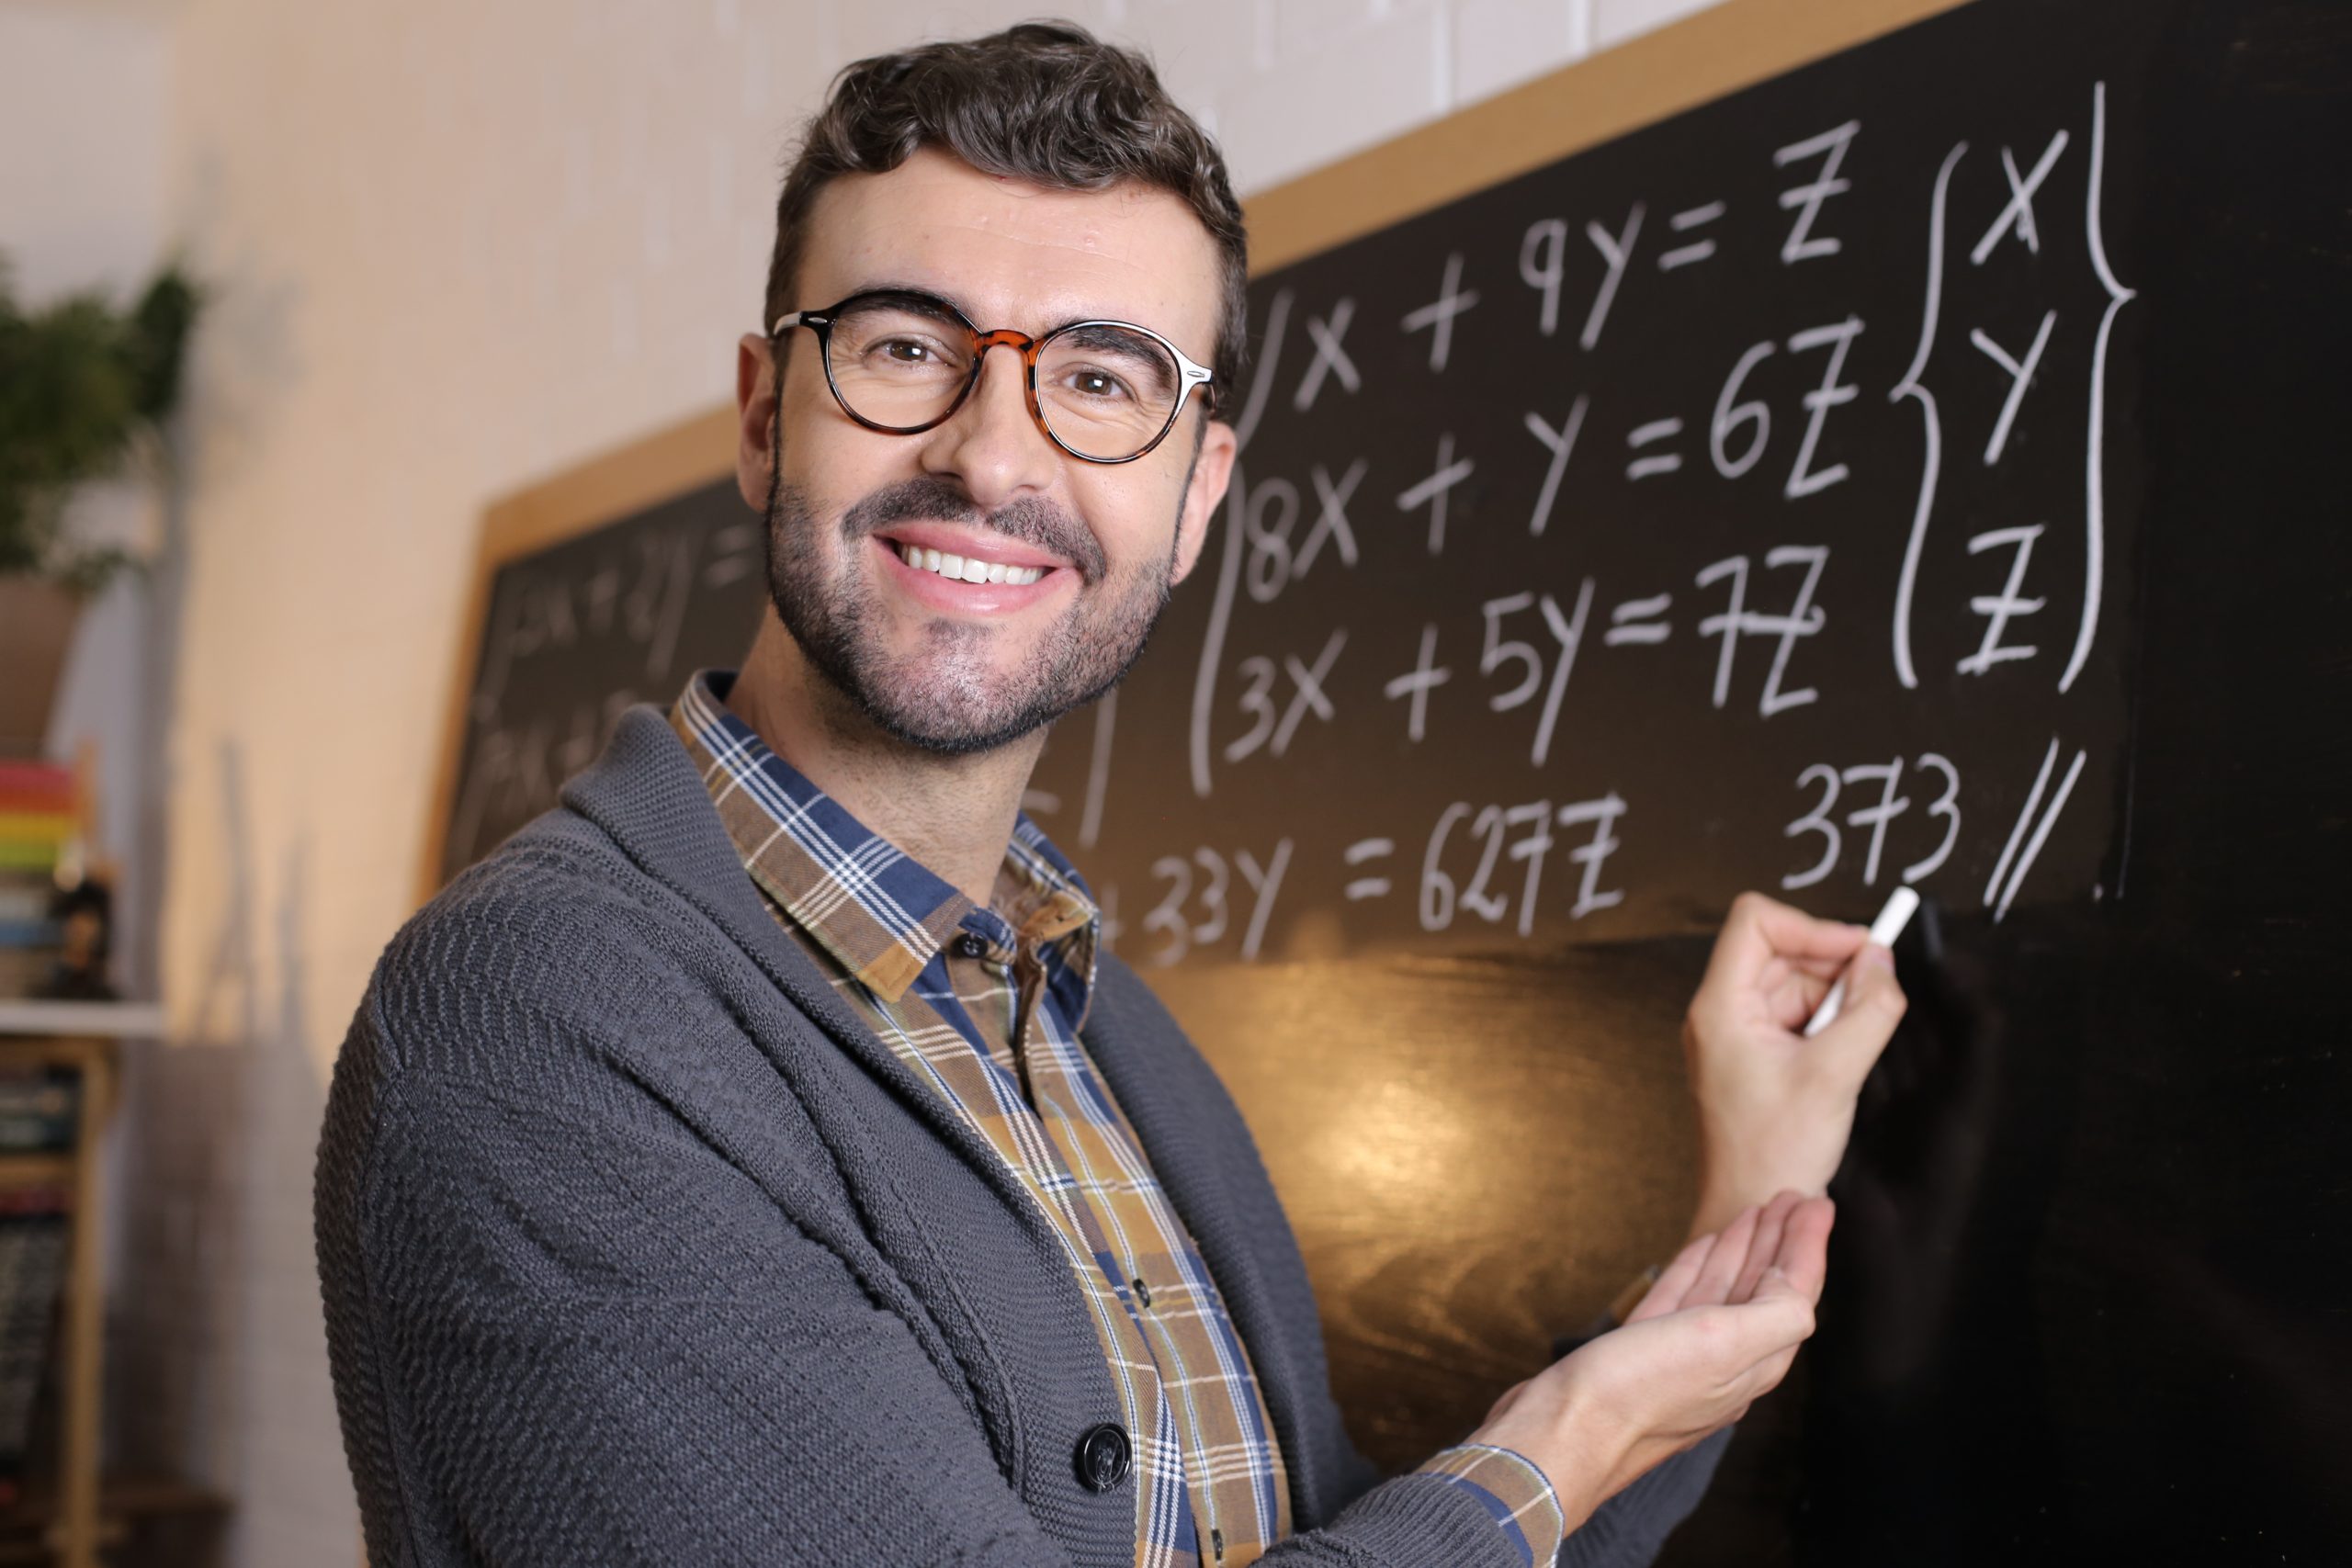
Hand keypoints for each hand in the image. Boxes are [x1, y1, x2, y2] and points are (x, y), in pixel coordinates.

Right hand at [1467, 1193, 1832, 1532]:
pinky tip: (1703, 1245)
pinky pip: (1682, 1299)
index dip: (1807, 1245)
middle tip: (1792, 1197)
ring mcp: (1682, 1358)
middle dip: (1779, 1242)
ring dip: (1743, 1249)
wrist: (1561, 1430)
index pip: (1795, 1294)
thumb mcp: (1722, 1345)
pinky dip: (1697, 1268)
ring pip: (1724, 1291)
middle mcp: (1726, 1363)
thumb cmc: (1637, 1391)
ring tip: (1754, 1211)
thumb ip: (1775, 1316)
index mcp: (1754, 1363)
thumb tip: (1799, 1291)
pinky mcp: (1640, 1352)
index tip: (1817, 1202)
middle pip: (1764, 1290)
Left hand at [1682, 892, 1907, 1240]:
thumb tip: (1882, 962)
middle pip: (1780, 950)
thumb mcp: (1836, 1075)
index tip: (1860, 949)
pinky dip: (1826, 1023)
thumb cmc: (1774, 1153)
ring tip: (1855, 1039)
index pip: (1755, 922)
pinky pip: (1794, 1014)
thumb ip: (1868, 1010)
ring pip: (1793, 982)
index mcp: (1721, 1008)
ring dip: (1834, 997)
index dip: (1811, 926)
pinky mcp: (1754, 1053)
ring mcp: (1735, 1033)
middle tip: (1875, 995)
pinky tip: (1842, 1055)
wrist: (1750, 1206)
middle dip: (1832, 966)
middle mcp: (1720, 1013)